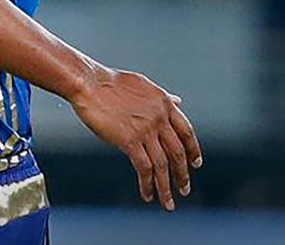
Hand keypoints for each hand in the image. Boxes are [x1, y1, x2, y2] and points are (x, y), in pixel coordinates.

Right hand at [70, 67, 201, 210]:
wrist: (89, 83)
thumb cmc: (111, 82)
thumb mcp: (143, 85)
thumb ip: (163, 97)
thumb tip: (179, 102)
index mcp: (164, 104)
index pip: (186, 131)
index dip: (193, 149)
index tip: (195, 163)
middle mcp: (159, 118)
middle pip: (177, 152)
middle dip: (183, 174)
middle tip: (184, 189)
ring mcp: (145, 130)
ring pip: (163, 165)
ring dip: (166, 187)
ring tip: (168, 202)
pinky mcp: (129, 141)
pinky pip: (144, 168)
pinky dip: (147, 184)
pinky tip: (146, 194)